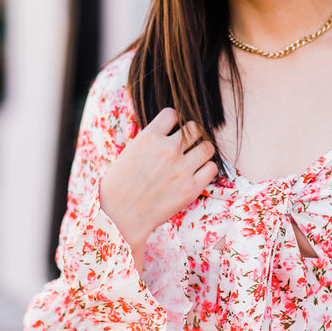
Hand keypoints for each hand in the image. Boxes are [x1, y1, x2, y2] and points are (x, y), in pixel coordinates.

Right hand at [99, 109, 216, 267]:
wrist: (119, 216)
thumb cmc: (119, 185)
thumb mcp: (130, 152)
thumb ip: (151, 140)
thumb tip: (169, 132)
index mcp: (149, 137)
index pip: (172, 114)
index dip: (172, 123)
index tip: (171, 132)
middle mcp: (168, 149)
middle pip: (194, 128)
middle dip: (190, 136)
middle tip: (185, 147)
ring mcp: (181, 168)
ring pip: (207, 146)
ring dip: (202, 151)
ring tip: (193, 160)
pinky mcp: (191, 188)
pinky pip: (212, 168)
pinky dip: (206, 170)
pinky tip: (196, 174)